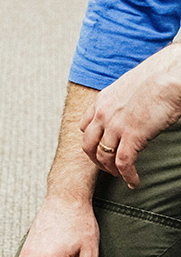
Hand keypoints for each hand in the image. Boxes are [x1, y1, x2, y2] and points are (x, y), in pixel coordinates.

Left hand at [79, 45, 180, 188]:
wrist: (171, 74)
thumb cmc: (159, 76)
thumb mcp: (130, 86)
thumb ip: (124, 101)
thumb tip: (133, 109)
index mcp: (102, 100)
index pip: (84, 126)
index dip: (91, 139)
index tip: (100, 147)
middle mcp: (103, 114)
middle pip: (88, 144)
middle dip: (95, 159)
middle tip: (106, 167)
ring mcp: (116, 126)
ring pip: (103, 156)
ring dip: (110, 169)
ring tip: (120, 176)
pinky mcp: (132, 136)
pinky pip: (123, 163)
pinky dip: (127, 175)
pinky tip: (133, 182)